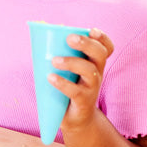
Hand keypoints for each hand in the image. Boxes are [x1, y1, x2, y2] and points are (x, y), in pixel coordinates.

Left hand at [54, 27, 112, 143]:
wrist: (76, 120)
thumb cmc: (67, 88)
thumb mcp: (65, 70)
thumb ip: (57, 50)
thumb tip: (41, 25)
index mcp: (93, 63)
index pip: (106, 48)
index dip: (102, 38)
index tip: (91, 30)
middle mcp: (96, 73)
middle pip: (99, 54)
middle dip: (87, 44)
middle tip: (69, 38)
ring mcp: (92, 88)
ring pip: (90, 71)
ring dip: (72, 62)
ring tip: (54, 60)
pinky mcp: (83, 102)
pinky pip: (76, 91)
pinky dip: (63, 83)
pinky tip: (50, 77)